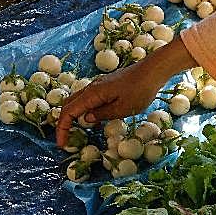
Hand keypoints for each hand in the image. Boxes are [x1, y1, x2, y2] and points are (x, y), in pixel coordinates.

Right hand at [56, 38, 195, 145]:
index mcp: (92, 94)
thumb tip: (86, 119)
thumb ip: (102, 115)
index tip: (62, 144)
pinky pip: (89, 98)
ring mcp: (98, 85)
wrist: (154, 70)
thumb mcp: (122, 109)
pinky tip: (96, 119)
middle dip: (64, 122)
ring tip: (80, 132)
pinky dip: (86, 109)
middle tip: (67, 139)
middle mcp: (91, 88)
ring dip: (75, 116)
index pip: (68, 112)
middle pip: (68, 105)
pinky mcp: (106, 85)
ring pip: (78, 101)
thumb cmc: (141, 90)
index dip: (62, 129)